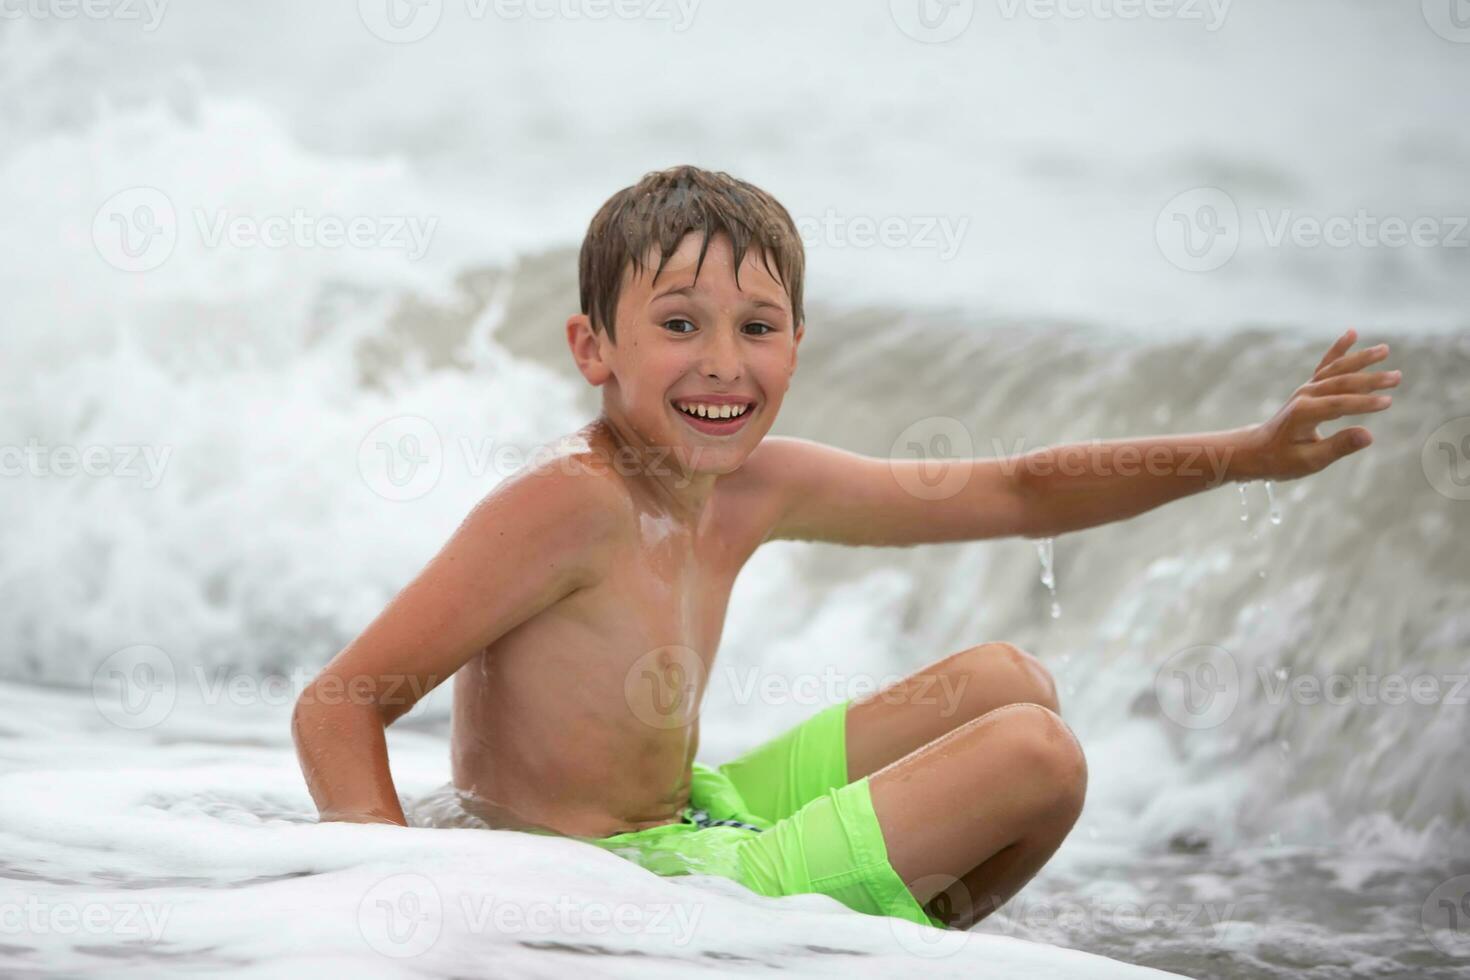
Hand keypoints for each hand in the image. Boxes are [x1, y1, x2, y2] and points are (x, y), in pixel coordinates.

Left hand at [1235, 328, 1400, 480]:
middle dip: (1371, 380)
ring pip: (1336, 370)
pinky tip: (1352, 333)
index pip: (1339, 404)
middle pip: (1341, 383)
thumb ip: (1338, 447)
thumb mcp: (1309, 461)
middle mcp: (1305, 396)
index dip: (1364, 403)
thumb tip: (1369, 435)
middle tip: (1397, 377)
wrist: (1257, 450)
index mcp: (1304, 413)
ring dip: (1360, 359)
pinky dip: (1338, 350)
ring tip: (1385, 350)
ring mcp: (1306, 389)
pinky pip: (1325, 365)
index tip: (1388, 402)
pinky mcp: (1309, 388)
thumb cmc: (1282, 459)